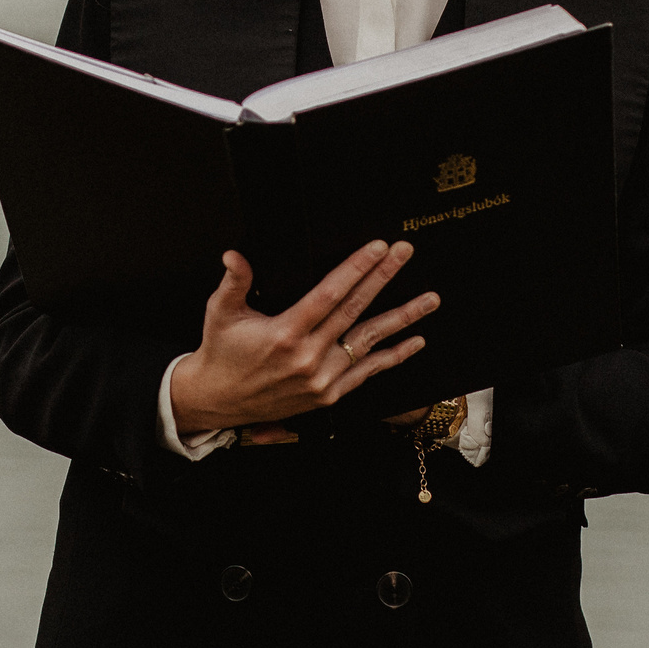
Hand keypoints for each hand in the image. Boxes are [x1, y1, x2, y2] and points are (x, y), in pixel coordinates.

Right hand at [168, 242, 435, 433]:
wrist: (218, 399)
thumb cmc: (221, 352)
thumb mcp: (221, 312)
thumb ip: (234, 281)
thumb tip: (234, 255)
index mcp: (285, 333)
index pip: (330, 294)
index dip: (357, 268)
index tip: (378, 248)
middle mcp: (308, 357)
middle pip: (355, 310)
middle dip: (383, 278)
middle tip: (405, 253)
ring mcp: (322, 378)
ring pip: (369, 341)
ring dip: (402, 318)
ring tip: (430, 299)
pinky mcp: (328, 394)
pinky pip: (367, 372)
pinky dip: (393, 356)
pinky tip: (415, 340)